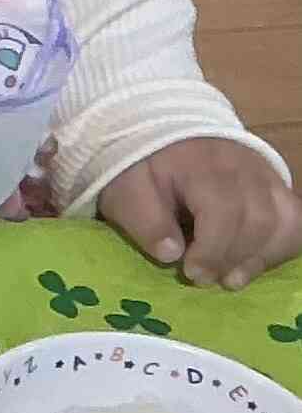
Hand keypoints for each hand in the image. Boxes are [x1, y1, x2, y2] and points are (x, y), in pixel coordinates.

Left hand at [96, 139, 301, 289]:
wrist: (167, 134)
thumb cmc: (145, 168)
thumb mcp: (127, 190)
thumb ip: (145, 221)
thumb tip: (170, 254)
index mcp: (203, 165)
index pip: (224, 209)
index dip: (213, 249)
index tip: (191, 272)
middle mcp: (245, 169)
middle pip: (260, 219)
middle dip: (233, 257)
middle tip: (204, 278)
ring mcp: (267, 178)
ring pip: (285, 221)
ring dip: (260, 257)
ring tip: (230, 278)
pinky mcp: (278, 189)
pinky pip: (295, 220)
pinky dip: (280, 247)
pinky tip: (253, 264)